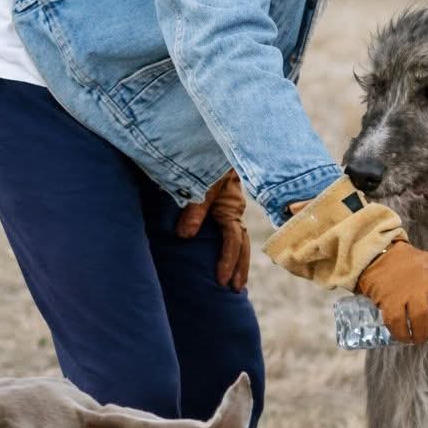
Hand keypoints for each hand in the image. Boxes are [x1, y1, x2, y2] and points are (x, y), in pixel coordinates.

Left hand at [176, 170, 249, 290]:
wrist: (214, 137)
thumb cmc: (208, 158)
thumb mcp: (201, 181)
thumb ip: (194, 207)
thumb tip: (185, 237)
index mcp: (231, 207)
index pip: (233, 240)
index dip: (227, 261)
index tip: (221, 281)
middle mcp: (234, 209)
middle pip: (242, 244)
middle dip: (239, 267)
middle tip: (235, 290)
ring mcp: (231, 205)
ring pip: (239, 237)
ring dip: (237, 259)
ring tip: (235, 281)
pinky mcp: (224, 201)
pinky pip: (231, 228)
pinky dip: (230, 245)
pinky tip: (226, 255)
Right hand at [355, 240, 427, 343]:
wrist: (376, 255)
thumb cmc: (406, 267)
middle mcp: (426, 276)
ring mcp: (407, 286)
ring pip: (421, 318)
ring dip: (423, 335)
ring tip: (420, 339)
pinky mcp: (389, 296)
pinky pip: (398, 322)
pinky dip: (403, 334)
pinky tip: (405, 337)